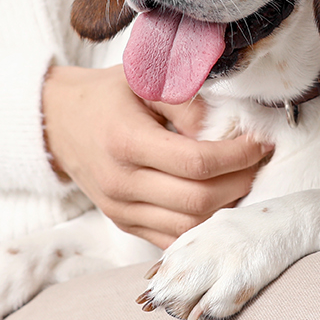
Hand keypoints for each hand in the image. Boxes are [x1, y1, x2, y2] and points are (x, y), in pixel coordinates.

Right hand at [42, 65, 270, 247]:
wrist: (58, 122)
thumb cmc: (107, 96)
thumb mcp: (144, 80)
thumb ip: (187, 102)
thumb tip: (223, 132)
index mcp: (126, 141)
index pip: (196, 162)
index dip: (238, 156)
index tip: (261, 143)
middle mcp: (121, 183)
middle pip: (198, 201)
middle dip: (240, 183)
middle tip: (259, 163)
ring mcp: (121, 210)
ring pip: (189, 227)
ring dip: (227, 208)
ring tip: (244, 181)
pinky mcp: (125, 224)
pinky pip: (173, 238)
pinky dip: (204, 225)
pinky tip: (221, 201)